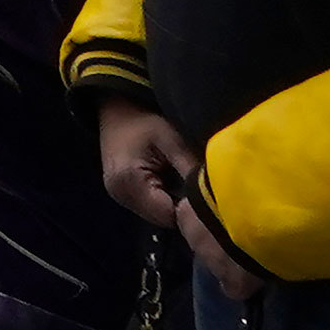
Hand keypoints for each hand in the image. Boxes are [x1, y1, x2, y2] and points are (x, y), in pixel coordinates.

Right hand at [96, 94, 195, 232]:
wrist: (116, 110)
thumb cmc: (144, 121)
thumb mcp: (172, 140)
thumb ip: (190, 169)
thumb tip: (214, 195)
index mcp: (130, 183)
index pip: (170, 215)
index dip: (191, 209)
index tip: (208, 196)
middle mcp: (121, 195)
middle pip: (163, 219)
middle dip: (184, 209)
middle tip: (200, 190)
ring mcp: (120, 197)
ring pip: (158, 215)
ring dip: (175, 205)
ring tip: (186, 185)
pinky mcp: (123, 194)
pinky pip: (151, 207)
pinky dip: (165, 200)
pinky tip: (172, 184)